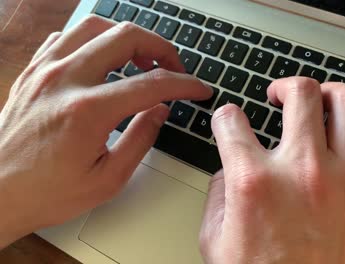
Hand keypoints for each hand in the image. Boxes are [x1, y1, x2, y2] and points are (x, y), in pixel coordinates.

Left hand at [0, 16, 210, 247]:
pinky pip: (67, 37)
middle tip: (175, 68)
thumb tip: (160, 111)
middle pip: (126, 37)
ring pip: (96, 27)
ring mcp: (45, 71)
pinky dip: (94, 41)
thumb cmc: (45, 193)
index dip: (184, 83)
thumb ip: (141, 139)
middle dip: (162, 48)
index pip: (152, 83)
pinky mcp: (33, 72)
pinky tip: (103, 61)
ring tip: (142, 60)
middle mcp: (65, 80)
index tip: (198, 89)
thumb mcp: (108, 179)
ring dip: (127, 38)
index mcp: (88, 111)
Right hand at [200, 78, 344, 262]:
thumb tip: (232, 166)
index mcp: (255, 182)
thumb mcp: (215, 240)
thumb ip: (218, 192)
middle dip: (285, 87)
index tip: (231, 122)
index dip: (226, 117)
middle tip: (281, 96)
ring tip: (323, 99)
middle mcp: (303, 173)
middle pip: (300, 94)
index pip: (232, 122)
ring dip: (332, 92)